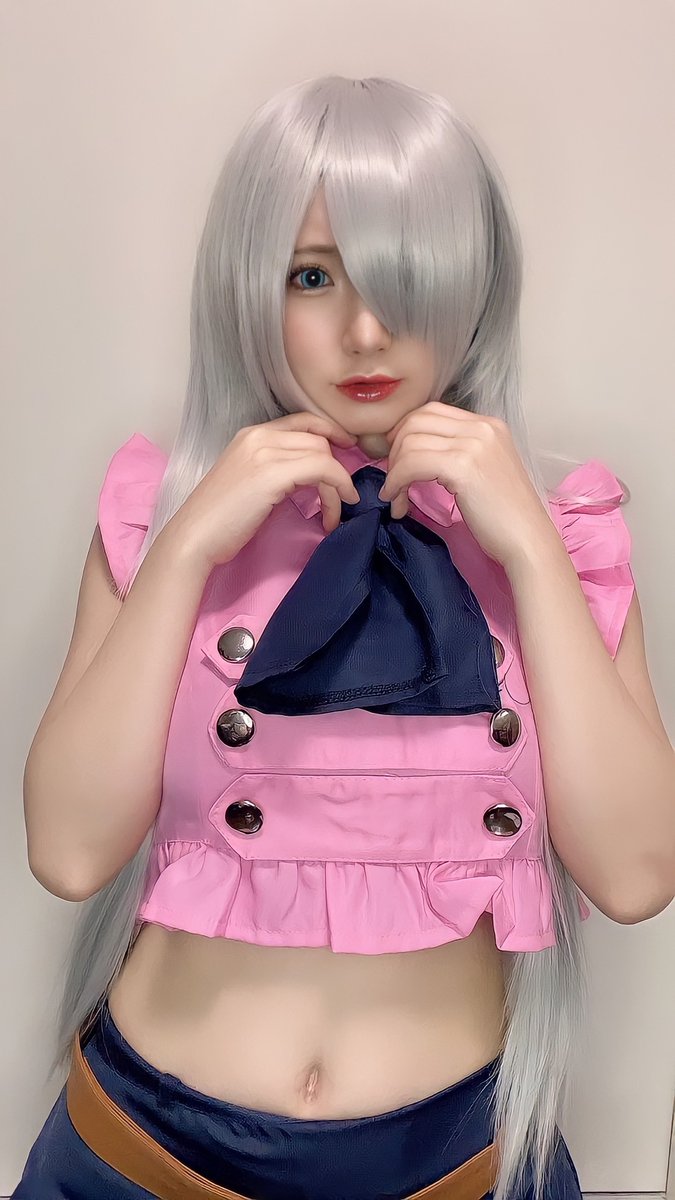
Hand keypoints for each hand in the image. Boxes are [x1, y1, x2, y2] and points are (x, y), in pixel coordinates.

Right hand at [171, 413, 359, 569]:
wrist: (193, 537)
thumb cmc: (220, 520)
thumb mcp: (250, 483)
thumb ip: (277, 470)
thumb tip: (311, 477)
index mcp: (251, 435)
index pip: (303, 421)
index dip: (331, 432)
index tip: (347, 451)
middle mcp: (258, 436)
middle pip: (317, 438)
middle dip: (337, 468)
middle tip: (341, 498)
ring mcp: (264, 452)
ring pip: (323, 454)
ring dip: (338, 486)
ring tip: (334, 514)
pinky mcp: (272, 473)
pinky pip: (322, 469)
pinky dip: (337, 488)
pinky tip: (336, 511)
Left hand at [377, 401, 557, 570]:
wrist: (529, 541)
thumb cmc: (504, 516)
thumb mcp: (483, 471)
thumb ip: (457, 453)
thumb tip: (414, 451)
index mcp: (488, 425)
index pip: (432, 411)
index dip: (405, 433)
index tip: (397, 460)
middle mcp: (483, 427)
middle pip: (416, 420)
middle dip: (394, 449)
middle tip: (393, 479)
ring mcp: (474, 444)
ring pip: (410, 441)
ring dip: (394, 471)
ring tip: (396, 497)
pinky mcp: (464, 466)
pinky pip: (412, 463)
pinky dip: (396, 482)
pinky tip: (397, 502)